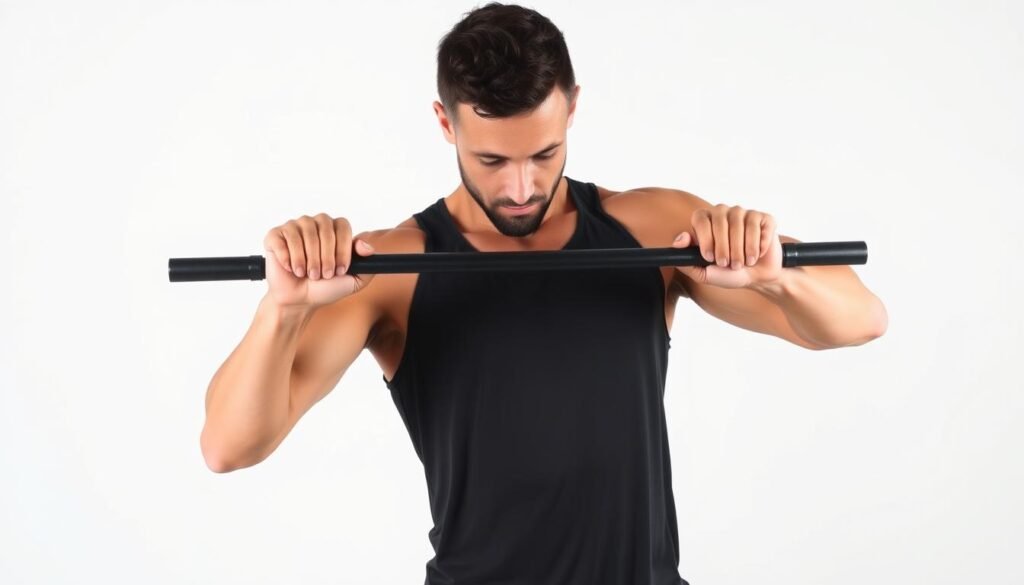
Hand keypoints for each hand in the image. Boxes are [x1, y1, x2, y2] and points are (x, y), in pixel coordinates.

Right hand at [262, 213, 376, 308]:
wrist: (300, 300)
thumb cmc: (325, 288)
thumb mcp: (354, 280)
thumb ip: (366, 263)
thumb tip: (366, 246)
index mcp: (334, 229)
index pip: (343, 226)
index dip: (342, 248)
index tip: (340, 270)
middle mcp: (314, 223)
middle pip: (324, 228)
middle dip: (326, 256)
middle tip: (323, 275)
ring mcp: (294, 227)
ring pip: (305, 233)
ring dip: (308, 259)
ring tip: (307, 274)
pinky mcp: (275, 236)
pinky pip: (284, 239)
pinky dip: (288, 259)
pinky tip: (291, 269)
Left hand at [672, 204, 782, 288]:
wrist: (758, 278)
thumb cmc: (728, 273)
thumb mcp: (704, 273)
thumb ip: (687, 260)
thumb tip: (679, 240)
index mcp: (706, 221)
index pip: (700, 218)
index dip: (705, 238)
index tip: (709, 257)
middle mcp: (724, 213)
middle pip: (720, 220)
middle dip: (724, 248)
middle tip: (728, 264)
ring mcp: (744, 213)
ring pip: (740, 223)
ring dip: (742, 249)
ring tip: (743, 263)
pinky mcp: (764, 219)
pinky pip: (760, 226)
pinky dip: (759, 245)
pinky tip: (758, 254)